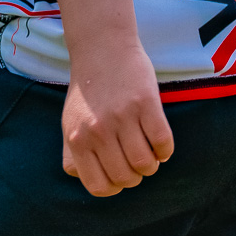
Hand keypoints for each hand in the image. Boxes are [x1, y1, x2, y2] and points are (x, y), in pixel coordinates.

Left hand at [60, 43, 174, 195]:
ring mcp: (122, 117)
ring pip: (146, 165)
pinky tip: (160, 144)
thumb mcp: (69, 123)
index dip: (114, 187)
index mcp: (78, 139)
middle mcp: (98, 131)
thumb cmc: (88, 91)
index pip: (99, 186)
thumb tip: (85, 179)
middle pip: (126, 178)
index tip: (120, 173)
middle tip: (136, 161)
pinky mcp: (145, 104)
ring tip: (149, 153)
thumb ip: (73, 154)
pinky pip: (163, 144)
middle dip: (136, 176)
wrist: (102, 47)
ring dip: (152, 165)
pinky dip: (166, 151)